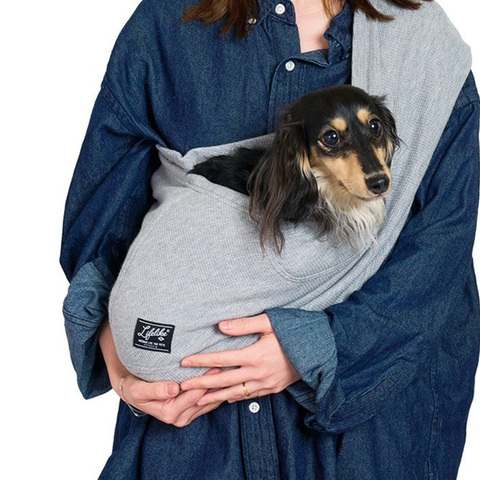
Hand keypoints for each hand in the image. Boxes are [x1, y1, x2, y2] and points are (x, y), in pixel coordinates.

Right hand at [99, 321, 222, 426]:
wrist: (134, 391)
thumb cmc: (135, 388)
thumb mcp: (139, 389)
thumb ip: (156, 389)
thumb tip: (173, 389)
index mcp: (169, 414)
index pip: (193, 397)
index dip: (204, 382)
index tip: (214, 368)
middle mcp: (180, 418)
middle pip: (204, 400)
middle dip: (215, 384)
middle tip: (227, 366)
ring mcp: (187, 415)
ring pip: (208, 402)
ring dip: (218, 388)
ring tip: (229, 371)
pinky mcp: (191, 411)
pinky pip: (208, 402)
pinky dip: (216, 391)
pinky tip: (224, 379)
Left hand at [180, 313, 299, 404]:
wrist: (320, 349)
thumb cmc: (294, 331)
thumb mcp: (270, 322)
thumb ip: (244, 325)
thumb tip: (221, 326)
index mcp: (255, 355)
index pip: (221, 359)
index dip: (201, 361)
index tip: (184, 362)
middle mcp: (258, 373)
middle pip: (224, 380)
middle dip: (201, 383)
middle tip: (182, 386)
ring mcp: (266, 384)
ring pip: (235, 393)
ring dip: (215, 397)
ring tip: (197, 400)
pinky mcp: (273, 389)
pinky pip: (250, 397)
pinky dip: (235, 398)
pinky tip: (226, 399)